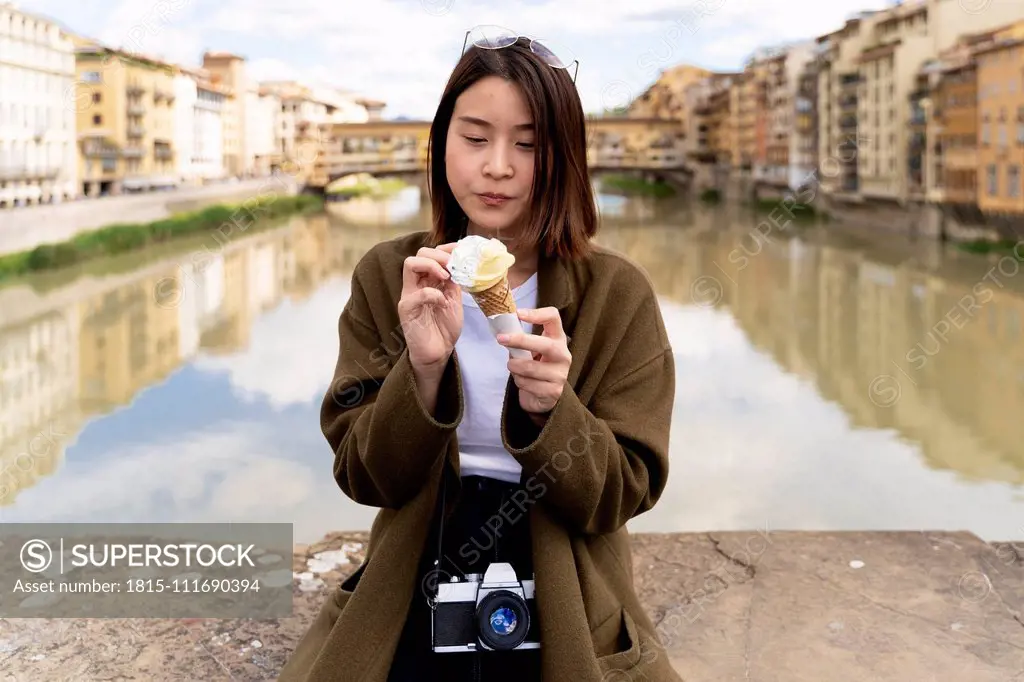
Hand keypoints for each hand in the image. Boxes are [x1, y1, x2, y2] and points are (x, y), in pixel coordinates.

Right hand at [398, 244, 462, 376]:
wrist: (438, 353)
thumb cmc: (444, 327)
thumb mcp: (454, 299)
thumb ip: (454, 282)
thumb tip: (461, 264)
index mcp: (427, 280)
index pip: (429, 254)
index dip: (445, 249)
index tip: (461, 253)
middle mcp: (416, 284)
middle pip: (418, 254)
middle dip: (439, 255)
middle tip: (453, 266)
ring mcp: (409, 295)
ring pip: (410, 264)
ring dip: (432, 266)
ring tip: (446, 276)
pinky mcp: (406, 310)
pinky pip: (417, 294)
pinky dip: (433, 294)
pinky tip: (443, 302)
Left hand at [497, 307, 570, 417]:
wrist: (543, 396)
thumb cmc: (534, 367)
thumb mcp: (529, 351)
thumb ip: (520, 342)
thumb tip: (503, 333)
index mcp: (557, 339)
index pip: (553, 318)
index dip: (537, 313)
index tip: (518, 313)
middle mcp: (563, 355)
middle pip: (546, 345)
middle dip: (521, 341)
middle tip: (501, 339)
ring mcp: (561, 374)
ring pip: (531, 368)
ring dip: (515, 366)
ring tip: (512, 366)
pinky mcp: (554, 391)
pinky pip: (528, 384)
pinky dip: (519, 381)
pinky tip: (521, 381)